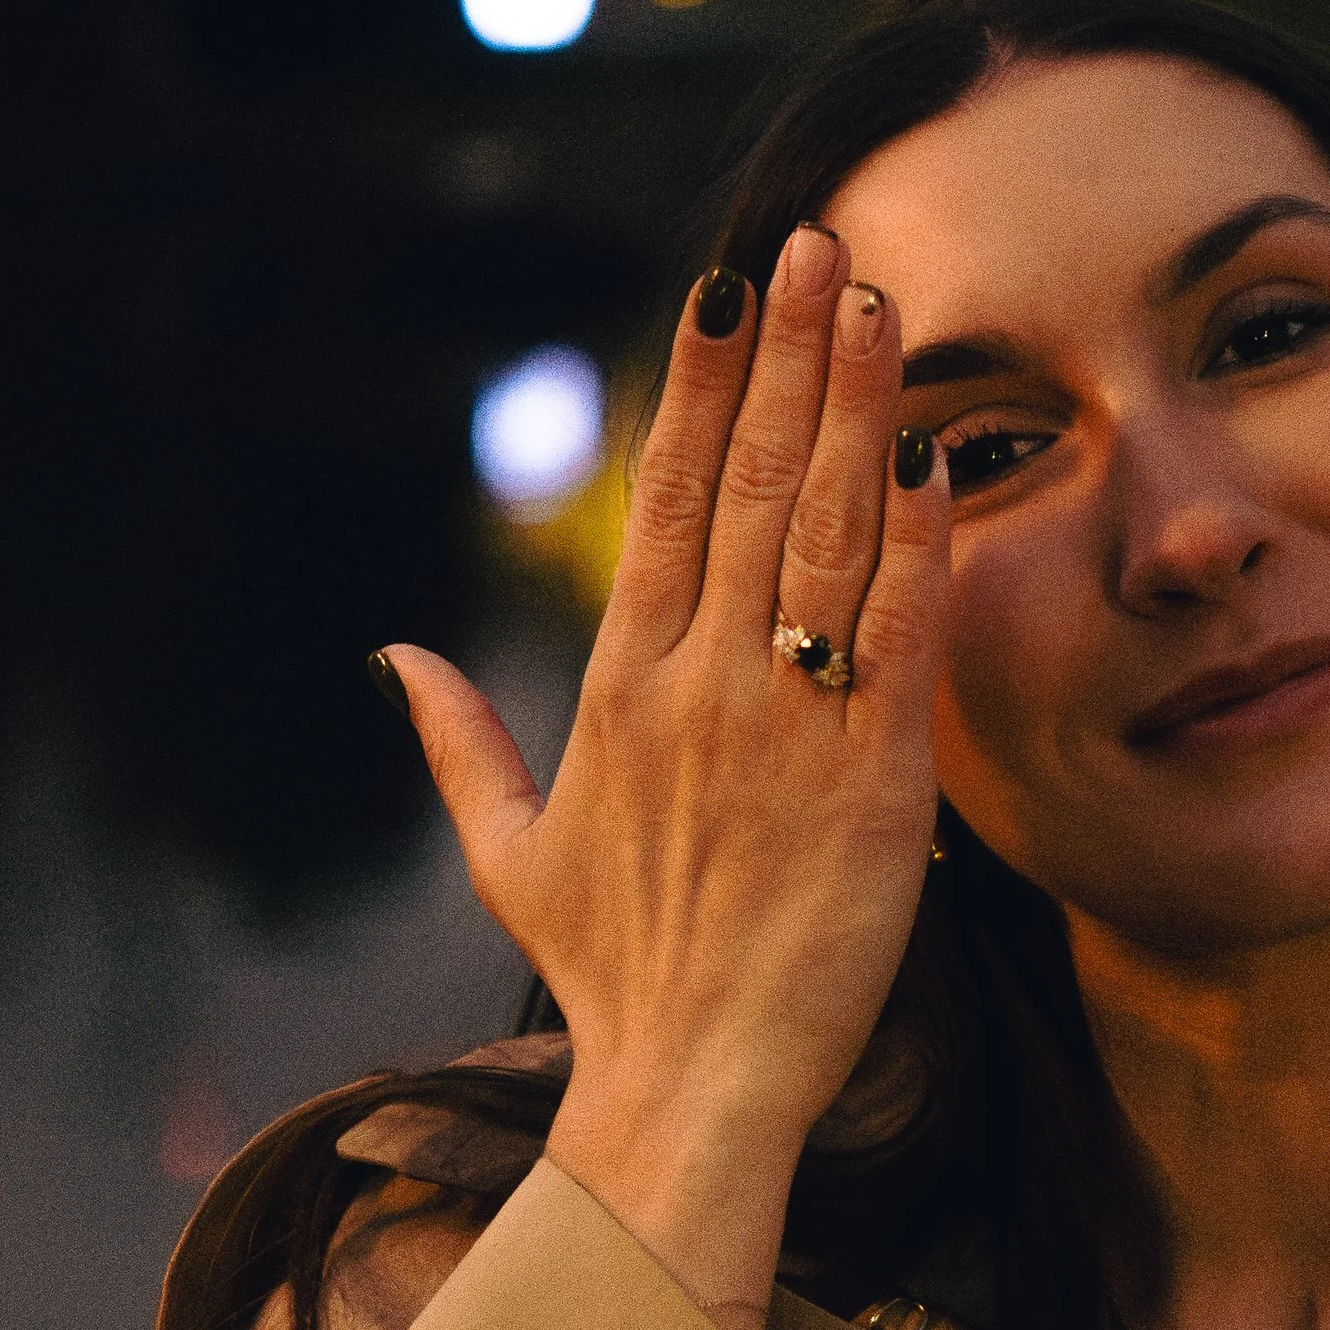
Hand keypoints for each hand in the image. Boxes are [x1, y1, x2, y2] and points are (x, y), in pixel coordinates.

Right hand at [375, 224, 947, 1329]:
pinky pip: (899, 640)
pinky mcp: (872, 783)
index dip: (702, 385)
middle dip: (786, 355)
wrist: (690, 1088)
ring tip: (877, 302)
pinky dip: (919, 548)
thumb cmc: (613, 975)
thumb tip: (392, 653)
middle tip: (817, 242)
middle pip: (749, 486)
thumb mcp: (510, 853)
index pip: (665, 498)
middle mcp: (698, 684)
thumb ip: (455, 743)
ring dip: (854, 411)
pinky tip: (938, 460)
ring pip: (824, 536)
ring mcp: (785, 725)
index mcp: (620, 685)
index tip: (728, 290)